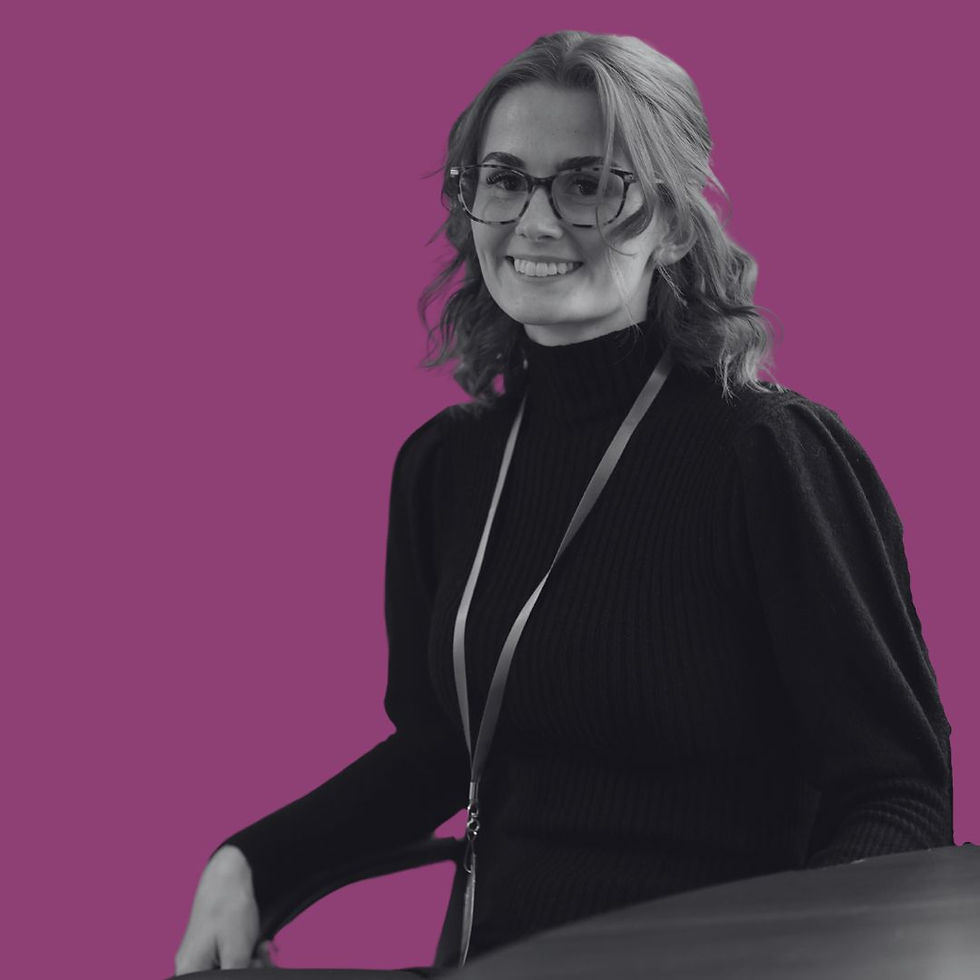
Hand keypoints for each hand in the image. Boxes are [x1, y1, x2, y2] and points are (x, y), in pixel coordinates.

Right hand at [174, 845, 274, 973]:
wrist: (228, 872)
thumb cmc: (227, 907)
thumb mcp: (236, 950)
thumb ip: (237, 975)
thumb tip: (245, 978)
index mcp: (190, 970)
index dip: (238, 977)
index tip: (252, 967)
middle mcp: (191, 966)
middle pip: (224, 977)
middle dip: (248, 971)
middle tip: (261, 958)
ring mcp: (202, 955)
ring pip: (231, 971)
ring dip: (252, 964)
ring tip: (262, 949)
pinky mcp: (214, 947)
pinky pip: (231, 960)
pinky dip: (248, 956)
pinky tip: (260, 947)